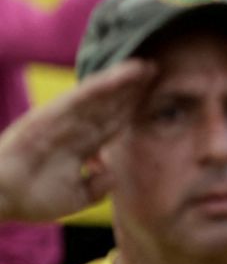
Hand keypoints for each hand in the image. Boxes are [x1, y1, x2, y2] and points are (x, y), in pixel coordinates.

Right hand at [0, 60, 155, 222]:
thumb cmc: (30, 198)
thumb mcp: (75, 197)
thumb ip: (98, 187)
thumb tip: (114, 175)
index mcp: (82, 144)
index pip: (115, 121)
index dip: (135, 108)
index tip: (158, 95)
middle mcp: (74, 127)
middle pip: (111, 104)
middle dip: (134, 89)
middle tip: (159, 69)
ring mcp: (62, 119)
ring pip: (99, 96)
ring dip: (121, 80)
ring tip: (145, 66)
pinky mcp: (49, 116)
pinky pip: (80, 98)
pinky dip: (100, 86)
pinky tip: (120, 75)